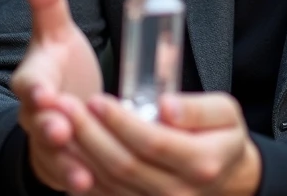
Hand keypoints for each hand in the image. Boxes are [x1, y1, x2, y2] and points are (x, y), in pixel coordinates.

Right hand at [10, 0, 103, 192]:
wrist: (57, 117)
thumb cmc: (60, 72)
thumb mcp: (54, 34)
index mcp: (35, 84)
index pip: (30, 88)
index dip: (38, 92)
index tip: (47, 94)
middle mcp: (36, 120)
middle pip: (40, 128)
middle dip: (51, 131)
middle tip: (64, 130)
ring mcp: (50, 151)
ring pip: (56, 161)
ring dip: (68, 165)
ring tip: (83, 173)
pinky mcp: (65, 173)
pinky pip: (71, 182)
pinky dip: (85, 186)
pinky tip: (95, 189)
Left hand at [54, 91, 261, 195]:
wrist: (227, 176)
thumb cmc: (223, 137)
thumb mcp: (226, 113)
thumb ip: (198, 109)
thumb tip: (166, 106)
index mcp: (202, 163)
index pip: (153, 143)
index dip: (121, 123)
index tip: (97, 100)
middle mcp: (178, 191)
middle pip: (124, 165)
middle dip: (90, 134)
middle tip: (65, 106)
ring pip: (109, 183)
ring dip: (79, 153)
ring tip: (59, 122)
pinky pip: (104, 194)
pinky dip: (81, 173)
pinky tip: (65, 150)